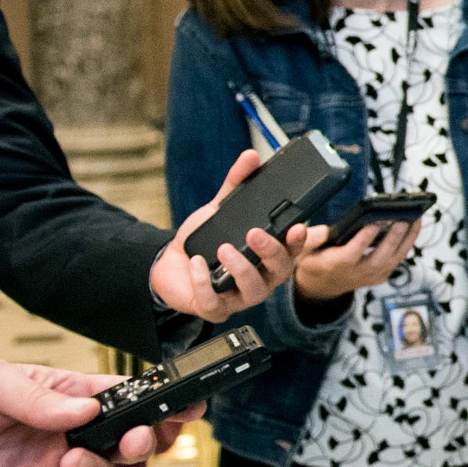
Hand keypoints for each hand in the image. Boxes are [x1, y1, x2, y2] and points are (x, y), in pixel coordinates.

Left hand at [0, 361, 192, 466]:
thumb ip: (38, 397)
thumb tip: (87, 410)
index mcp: (60, 395)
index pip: (121, 396)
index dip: (157, 401)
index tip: (188, 405)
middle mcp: (61, 433)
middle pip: (124, 441)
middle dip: (143, 441)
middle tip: (142, 440)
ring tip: (66, 461)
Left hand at [152, 151, 311, 320]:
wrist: (169, 263)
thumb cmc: (204, 241)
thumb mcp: (220, 210)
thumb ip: (235, 185)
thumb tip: (250, 157)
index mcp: (268, 256)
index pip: (292, 250)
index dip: (298, 242)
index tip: (297, 228)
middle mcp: (261, 278)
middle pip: (280, 272)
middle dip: (270, 252)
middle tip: (254, 233)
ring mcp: (239, 297)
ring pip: (253, 290)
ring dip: (241, 269)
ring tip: (224, 249)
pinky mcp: (215, 309)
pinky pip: (216, 303)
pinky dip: (206, 283)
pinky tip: (198, 265)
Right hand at [293, 221, 419, 302]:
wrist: (322, 285)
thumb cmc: (316, 261)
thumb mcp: (303, 250)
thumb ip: (312, 238)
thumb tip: (328, 230)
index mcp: (336, 265)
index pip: (351, 254)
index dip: (363, 240)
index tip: (372, 224)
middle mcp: (357, 273)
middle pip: (379, 258)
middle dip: (392, 239)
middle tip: (402, 221)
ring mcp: (372, 276)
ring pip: (394, 259)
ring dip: (407, 238)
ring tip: (416, 216)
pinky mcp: (381, 274)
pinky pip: (398, 258)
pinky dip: (408, 241)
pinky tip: (414, 224)